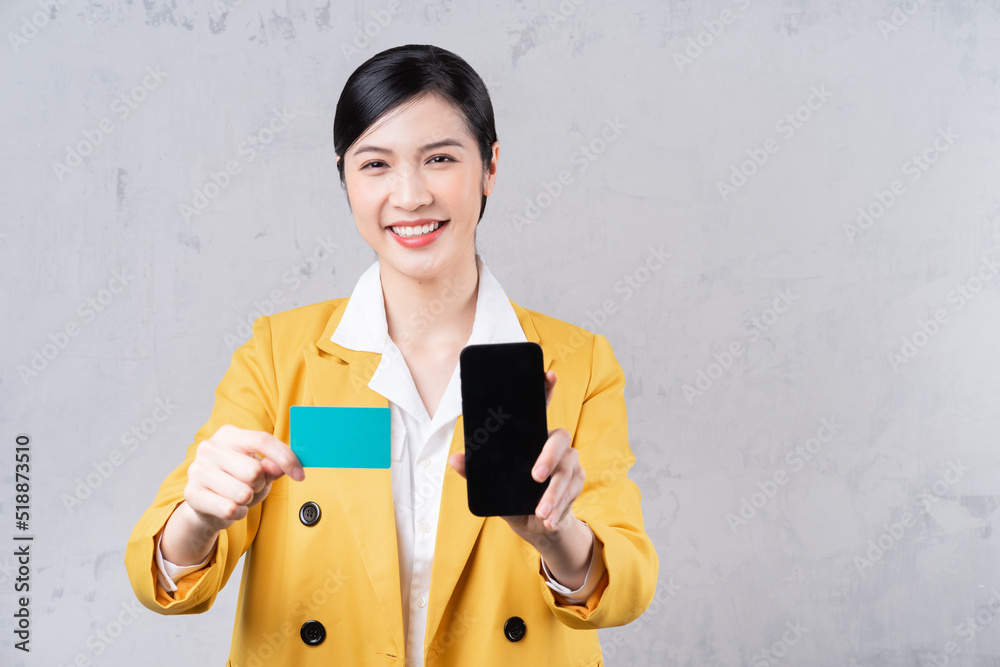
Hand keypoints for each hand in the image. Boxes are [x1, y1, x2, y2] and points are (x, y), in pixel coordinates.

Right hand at [183, 424, 304, 534]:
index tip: (300, 475)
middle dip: (261, 484)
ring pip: (243, 493)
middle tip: (252, 486)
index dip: (286, 458)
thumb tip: (281, 466)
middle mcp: (209, 448)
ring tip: (239, 496)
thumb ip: (272, 466)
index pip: (262, 440)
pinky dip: (238, 513)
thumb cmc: (236, 480)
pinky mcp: (192, 494)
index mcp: (228, 434)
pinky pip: (230, 509)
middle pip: (254, 470)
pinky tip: (230, 507)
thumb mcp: (259, 469)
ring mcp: (197, 470)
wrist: (205, 503)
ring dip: (249, 500)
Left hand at [449, 371, 584, 542]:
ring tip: (540, 511)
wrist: (534, 523)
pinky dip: (559, 506)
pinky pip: (572, 491)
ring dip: (554, 494)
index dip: (546, 389)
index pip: (541, 408)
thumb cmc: (513, 495)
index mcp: (532, 437)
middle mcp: (554, 445)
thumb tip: (454, 459)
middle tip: (536, 475)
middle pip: (560, 439)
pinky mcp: (577, 481)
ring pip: (567, 471)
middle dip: (549, 456)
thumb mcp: (492, 485)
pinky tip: (547, 518)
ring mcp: (569, 462)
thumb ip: (475, 472)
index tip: (548, 374)